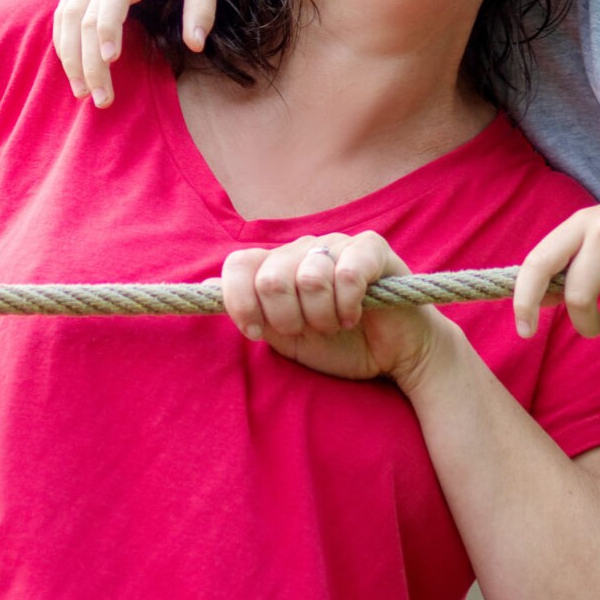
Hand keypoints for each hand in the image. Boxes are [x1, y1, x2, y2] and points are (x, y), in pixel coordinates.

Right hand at [53, 0, 219, 106]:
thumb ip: (202, 7)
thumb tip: (196, 45)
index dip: (108, 28)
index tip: (110, 60)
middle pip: (86, 18)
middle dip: (90, 63)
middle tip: (103, 100)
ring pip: (67, 16)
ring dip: (70, 56)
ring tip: (82, 92)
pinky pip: (64, 10)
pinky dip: (63, 40)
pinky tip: (72, 65)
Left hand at [221, 231, 444, 390]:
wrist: (393, 355)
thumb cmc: (338, 344)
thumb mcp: (285, 336)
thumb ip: (251, 312)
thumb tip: (206, 289)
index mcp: (278, 265)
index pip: (239, 264)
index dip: (240, 302)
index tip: (256, 332)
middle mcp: (304, 248)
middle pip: (270, 278)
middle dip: (287, 318)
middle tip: (309, 329)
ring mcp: (339, 244)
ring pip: (309, 276)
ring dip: (321, 316)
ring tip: (336, 324)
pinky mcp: (372, 249)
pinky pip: (347, 272)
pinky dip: (347, 305)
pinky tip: (355, 314)